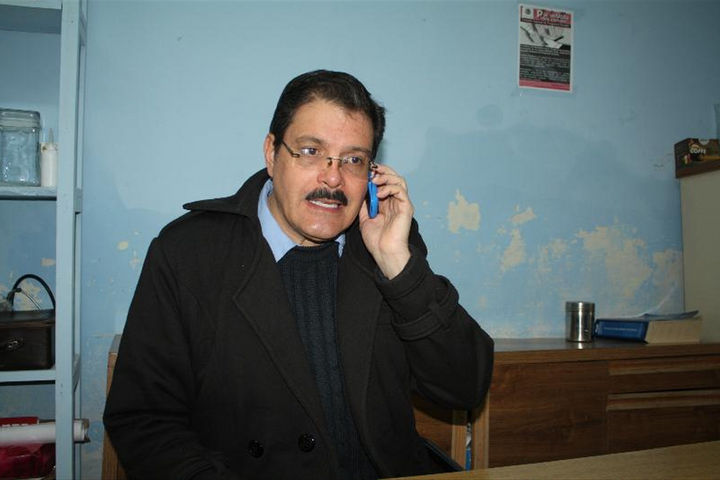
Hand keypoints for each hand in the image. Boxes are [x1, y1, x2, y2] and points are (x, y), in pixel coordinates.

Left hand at [358, 164, 412, 278]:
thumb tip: (360, 190)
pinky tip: (378, 193)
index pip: (384, 181)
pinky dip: (389, 187)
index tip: (365, 172)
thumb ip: (364, 204)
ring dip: (386, 177)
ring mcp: (402, 203)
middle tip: (370, 171)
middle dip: (382, 171)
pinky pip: (400, 190)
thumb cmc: (376, 240)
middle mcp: (395, 201)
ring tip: (374, 180)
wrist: (384, 252)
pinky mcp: (406, 207)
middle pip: (393, 177)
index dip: (376, 174)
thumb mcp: (364, 218)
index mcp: (386, 203)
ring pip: (399, 180)